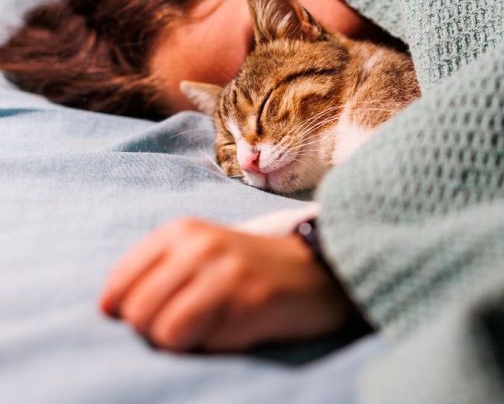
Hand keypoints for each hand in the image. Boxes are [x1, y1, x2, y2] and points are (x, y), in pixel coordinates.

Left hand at [98, 218, 355, 351]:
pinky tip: (235, 328)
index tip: (154, 316)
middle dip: (154, 331)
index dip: (126, 313)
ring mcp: (225, 270)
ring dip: (182, 342)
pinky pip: (202, 342)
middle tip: (188, 326)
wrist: (317, 270)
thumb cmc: (249, 269)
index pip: (119, 285)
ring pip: (163, 331)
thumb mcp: (199, 252)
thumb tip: (112, 309)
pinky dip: (211, 345)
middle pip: (137, 312)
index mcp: (180, 231)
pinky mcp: (249, 299)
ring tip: (211, 327)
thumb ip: (157, 272)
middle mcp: (199, 245)